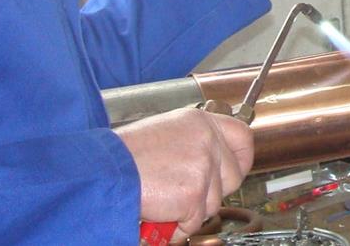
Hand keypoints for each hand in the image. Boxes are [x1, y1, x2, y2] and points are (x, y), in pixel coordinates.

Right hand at [115, 108, 253, 234]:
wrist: (106, 170)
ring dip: (190, 210)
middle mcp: (207, 140)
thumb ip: (195, 143)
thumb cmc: (127, 155)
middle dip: (214, 192)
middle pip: (234, 177)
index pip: (243, 137)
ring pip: (214, 203)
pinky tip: (160, 213)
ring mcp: (203, 167)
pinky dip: (177, 225)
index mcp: (201, 122)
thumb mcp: (167, 133)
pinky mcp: (194, 193)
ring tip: (164, 199)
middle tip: (187, 194)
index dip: (243, 158)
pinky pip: (195, 221)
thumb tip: (212, 164)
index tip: (236, 169)